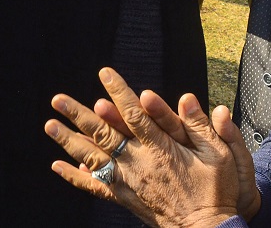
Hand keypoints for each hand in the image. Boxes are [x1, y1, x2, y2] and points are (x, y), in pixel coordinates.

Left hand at [44, 68, 249, 227]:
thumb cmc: (216, 191)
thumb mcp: (220, 156)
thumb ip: (201, 127)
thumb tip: (186, 98)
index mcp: (161, 149)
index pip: (133, 114)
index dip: (118, 91)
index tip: (104, 73)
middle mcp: (139, 163)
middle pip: (103, 134)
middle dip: (79, 115)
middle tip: (58, 100)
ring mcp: (128, 182)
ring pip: (93, 157)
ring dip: (69, 141)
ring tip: (50, 125)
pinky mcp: (124, 197)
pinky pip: (95, 186)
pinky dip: (75, 176)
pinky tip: (58, 166)